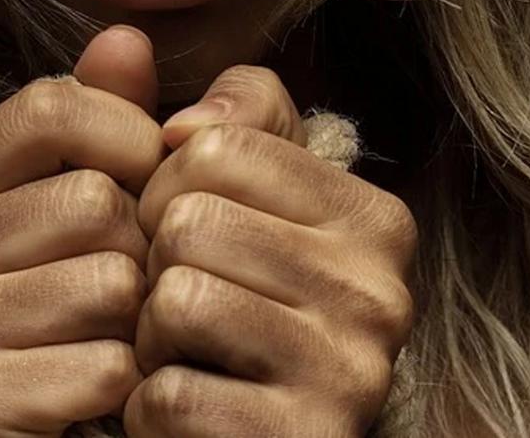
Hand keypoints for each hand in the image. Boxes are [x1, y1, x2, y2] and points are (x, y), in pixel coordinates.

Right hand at [0, 26, 163, 436]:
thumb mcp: (103, 195)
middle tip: (122, 285)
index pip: (52, 105)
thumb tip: (125, 39)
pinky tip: (99, 384)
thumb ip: (112, 116)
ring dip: (138, 316)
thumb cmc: (91, 297)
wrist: (63, 420)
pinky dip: (128, 379)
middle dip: (138, 248)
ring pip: (111, 283)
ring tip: (111, 332)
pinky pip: (107, 366)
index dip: (128, 135)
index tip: (147, 178)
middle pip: (95, 202)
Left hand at [124, 66, 416, 436]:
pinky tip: (189, 405)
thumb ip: (235, 122)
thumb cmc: (239, 295)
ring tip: (184, 350)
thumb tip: (183, 123)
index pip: (217, 147)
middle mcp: (378, 291)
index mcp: (370, 218)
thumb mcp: (253, 197)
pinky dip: (150, 405)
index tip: (183, 230)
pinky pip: (170, 394)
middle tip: (181, 301)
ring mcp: (350, 374)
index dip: (165, 188)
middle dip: (156, 265)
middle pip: (190, 223)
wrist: (257, 426)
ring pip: (178, 300)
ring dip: (151, 334)